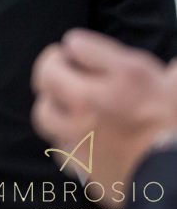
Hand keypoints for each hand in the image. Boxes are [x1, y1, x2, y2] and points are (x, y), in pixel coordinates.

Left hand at [31, 29, 176, 197]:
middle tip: (61, 67)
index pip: (77, 44)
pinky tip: (80, 140)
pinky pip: (59, 147)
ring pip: (44, 112)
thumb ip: (174, 72)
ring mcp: (81, 134)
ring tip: (63, 105)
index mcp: (126, 78)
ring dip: (52, 106)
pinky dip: (67, 142)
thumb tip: (173, 64)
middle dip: (52, 66)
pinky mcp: (79, 164)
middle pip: (48, 72)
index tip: (82, 52)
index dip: (79, 47)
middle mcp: (95, 101)